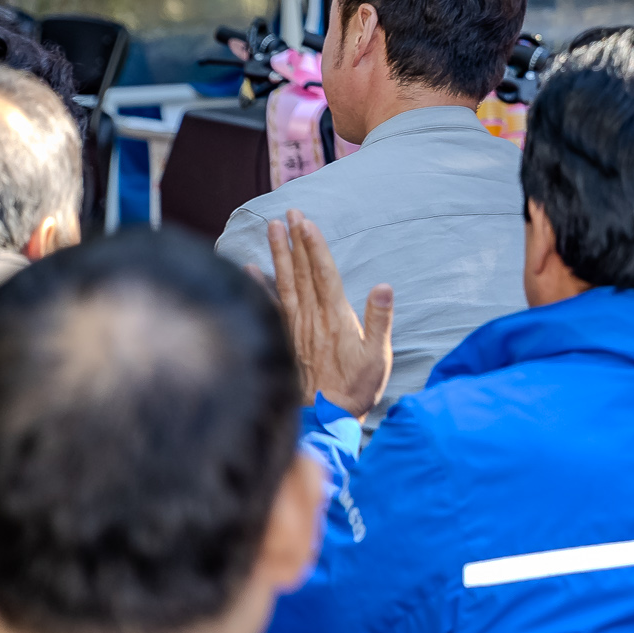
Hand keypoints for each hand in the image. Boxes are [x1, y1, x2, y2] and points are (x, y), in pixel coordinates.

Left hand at [268, 211, 392, 417]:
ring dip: (278, 255)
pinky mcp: (285, 339)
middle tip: (288, 213)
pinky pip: (269, 307)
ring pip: (284, 283)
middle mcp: (312, 318)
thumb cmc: (357, 388)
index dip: (315, 247)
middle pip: (302, 272)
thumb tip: (384, 287)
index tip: (306, 223)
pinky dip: (258, 287)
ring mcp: (295, 328)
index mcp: (336, 317)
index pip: (324, 273)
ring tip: (271, 229)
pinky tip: (248, 269)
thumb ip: (380, 319)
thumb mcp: (378, 355)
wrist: (327, 419)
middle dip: (295, 241)